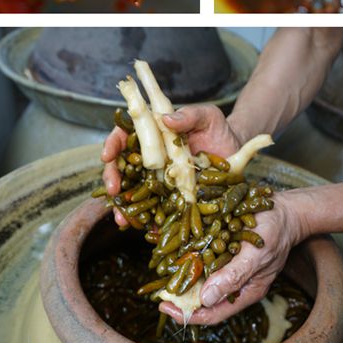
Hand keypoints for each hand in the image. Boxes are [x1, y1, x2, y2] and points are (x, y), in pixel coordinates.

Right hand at [101, 104, 243, 226]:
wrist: (235, 152)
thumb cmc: (217, 129)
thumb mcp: (207, 116)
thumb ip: (189, 115)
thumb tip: (166, 119)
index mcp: (151, 132)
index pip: (124, 135)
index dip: (112, 145)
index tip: (107, 156)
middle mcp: (149, 155)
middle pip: (121, 165)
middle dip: (112, 178)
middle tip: (113, 190)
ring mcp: (157, 177)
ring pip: (131, 190)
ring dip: (122, 205)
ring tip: (121, 218)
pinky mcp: (168, 196)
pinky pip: (152, 209)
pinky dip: (145, 219)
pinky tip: (143, 228)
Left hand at [159, 192, 305, 324]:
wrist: (284, 209)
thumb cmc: (275, 233)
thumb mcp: (256, 255)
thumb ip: (234, 276)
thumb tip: (206, 298)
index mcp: (243, 291)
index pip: (212, 312)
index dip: (187, 313)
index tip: (164, 306)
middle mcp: (232, 280)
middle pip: (201, 295)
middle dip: (179, 292)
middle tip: (156, 286)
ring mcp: (226, 263)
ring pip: (198, 273)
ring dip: (178, 270)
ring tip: (159, 263)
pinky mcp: (221, 245)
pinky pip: (200, 251)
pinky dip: (185, 248)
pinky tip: (170, 239)